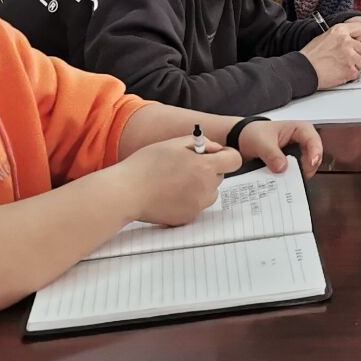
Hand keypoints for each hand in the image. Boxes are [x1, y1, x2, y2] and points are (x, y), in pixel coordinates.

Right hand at [117, 136, 241, 225]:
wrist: (125, 193)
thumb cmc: (145, 165)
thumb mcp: (173, 144)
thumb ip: (200, 143)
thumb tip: (215, 149)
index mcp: (205, 166)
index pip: (234, 160)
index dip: (225, 155)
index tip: (214, 155)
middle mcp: (206, 188)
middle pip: (219, 176)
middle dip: (208, 170)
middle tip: (184, 167)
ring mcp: (198, 205)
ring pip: (209, 192)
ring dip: (200, 186)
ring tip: (175, 181)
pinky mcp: (188, 218)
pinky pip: (196, 206)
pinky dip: (188, 200)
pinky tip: (169, 194)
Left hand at [235, 119, 323, 176]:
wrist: (243, 140)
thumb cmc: (254, 134)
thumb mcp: (261, 142)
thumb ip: (272, 154)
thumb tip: (282, 168)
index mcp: (300, 129)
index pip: (313, 141)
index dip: (315, 153)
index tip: (310, 164)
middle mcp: (303, 142)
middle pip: (313, 157)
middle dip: (306, 168)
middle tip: (295, 177)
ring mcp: (298, 154)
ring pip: (306, 168)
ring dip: (297, 175)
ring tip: (286, 180)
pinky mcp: (293, 165)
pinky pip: (297, 174)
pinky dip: (291, 179)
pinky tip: (283, 182)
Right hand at [301, 22, 360, 87]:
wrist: (303, 70)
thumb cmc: (311, 56)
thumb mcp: (324, 37)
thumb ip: (340, 36)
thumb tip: (351, 38)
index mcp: (339, 31)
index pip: (360, 28)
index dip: (356, 37)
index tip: (351, 42)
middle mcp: (346, 42)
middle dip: (356, 54)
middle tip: (343, 59)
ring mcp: (349, 56)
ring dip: (354, 66)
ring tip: (340, 66)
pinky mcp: (350, 70)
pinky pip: (357, 73)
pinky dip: (350, 75)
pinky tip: (339, 73)